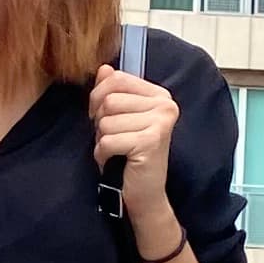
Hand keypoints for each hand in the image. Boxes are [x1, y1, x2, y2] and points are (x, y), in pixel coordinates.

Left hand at [91, 63, 181, 235]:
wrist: (144, 194)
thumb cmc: (128, 155)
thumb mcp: (119, 119)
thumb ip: (112, 92)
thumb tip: (104, 68)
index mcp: (159, 95)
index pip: (116, 78)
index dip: (98, 97)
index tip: (102, 117)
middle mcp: (165, 105)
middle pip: (110, 99)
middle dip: (100, 121)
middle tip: (111, 138)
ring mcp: (160, 123)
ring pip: (107, 121)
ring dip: (102, 139)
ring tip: (116, 150)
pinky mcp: (151, 142)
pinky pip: (108, 140)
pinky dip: (103, 153)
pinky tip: (115, 160)